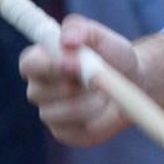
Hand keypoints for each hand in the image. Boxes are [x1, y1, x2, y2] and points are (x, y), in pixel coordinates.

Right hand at [19, 15, 138, 146]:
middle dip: (69, 87)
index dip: (48, 65)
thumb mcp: (104, 37)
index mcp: (43, 60)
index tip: (76, 63)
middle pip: (36, 92)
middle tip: (97, 81)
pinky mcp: (64, 132)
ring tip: (106, 92)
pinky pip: (70, 131)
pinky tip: (103, 110)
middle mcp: (40, 87)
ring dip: (86, 103)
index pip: (28, 64)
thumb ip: (84, 31)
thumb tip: (66, 39)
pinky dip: (92, 120)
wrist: (135, 82)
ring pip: (55, 113)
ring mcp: (50, 111)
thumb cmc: (115, 56)